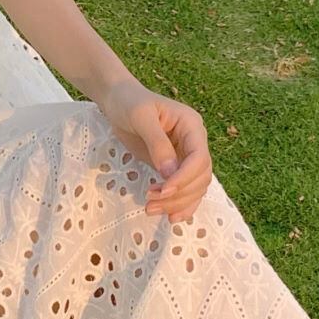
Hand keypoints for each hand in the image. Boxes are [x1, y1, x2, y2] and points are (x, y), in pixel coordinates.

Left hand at [93, 79, 211, 222]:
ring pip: (195, 187)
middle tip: (151, 202)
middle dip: (179, 194)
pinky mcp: (173, 166)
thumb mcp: (141, 117)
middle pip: (200, 177)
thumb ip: (157, 143)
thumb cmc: (129, 103)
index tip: (163, 190)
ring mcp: (185, 156)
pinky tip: (169, 217)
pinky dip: (180, 204)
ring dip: (177, 203)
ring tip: (150, 209)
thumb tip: (169, 172)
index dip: (184, 177)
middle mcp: (194, 142)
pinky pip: (185, 189)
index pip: (199, 158)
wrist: (117, 101)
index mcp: (191, 126)